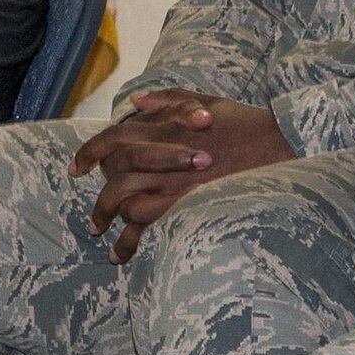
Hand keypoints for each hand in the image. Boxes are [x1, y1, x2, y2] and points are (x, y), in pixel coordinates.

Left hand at [70, 90, 295, 261]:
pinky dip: (131, 239)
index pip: (112, 139)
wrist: (278, 145)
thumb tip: (134, 102)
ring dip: (111, 220)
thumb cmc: (245, 123)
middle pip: (114, 176)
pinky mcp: (185, 203)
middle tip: (94, 221)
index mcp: (162, 125)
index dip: (89, 153)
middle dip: (99, 201)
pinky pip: (146, 223)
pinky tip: (123, 254)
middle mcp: (160, 153)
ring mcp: (172, 180)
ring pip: (124, 202)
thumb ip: (167, 101)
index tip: (77, 168)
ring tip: (105, 238)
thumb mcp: (205, 101)